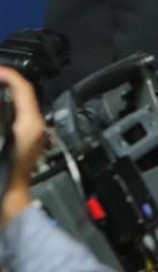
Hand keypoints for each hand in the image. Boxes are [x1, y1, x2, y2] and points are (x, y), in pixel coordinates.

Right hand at [0, 67, 45, 226]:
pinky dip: (10, 108)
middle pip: (24, 94)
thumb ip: (3, 115)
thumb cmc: (5, 173)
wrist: (13, 199)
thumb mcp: (0, 140)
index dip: (8, 75)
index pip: (23, 88)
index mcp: (30, 122)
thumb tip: (3, 94)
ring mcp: (35, 133)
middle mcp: (37, 125)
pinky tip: (1, 108)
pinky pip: (21, 116)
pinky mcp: (29, 141)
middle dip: (8, 83)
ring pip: (23, 104)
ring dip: (9, 95)